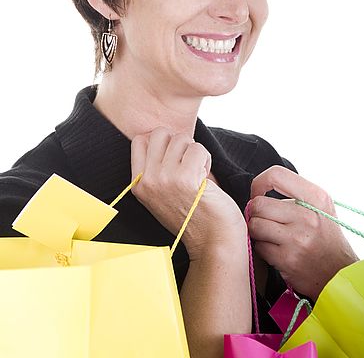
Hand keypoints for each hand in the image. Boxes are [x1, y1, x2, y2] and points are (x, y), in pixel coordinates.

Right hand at [131, 127, 245, 259]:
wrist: (213, 241)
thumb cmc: (194, 214)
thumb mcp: (162, 193)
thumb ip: (157, 167)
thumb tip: (166, 136)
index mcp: (138, 184)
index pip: (139, 140)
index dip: (161, 142)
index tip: (174, 159)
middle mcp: (148, 181)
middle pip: (160, 133)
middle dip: (179, 143)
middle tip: (187, 163)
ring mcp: (164, 179)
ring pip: (181, 138)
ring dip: (195, 152)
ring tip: (198, 173)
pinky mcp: (185, 179)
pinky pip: (198, 148)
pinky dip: (206, 159)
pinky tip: (205, 178)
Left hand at [248, 166, 357, 300]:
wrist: (340, 273)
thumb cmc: (325, 236)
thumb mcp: (320, 207)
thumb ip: (294, 194)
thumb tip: (257, 192)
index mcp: (317, 197)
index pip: (276, 175)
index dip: (259, 183)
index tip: (259, 194)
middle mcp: (308, 216)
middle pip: (259, 204)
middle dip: (257, 213)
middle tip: (267, 220)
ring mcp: (297, 239)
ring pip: (255, 225)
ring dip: (258, 231)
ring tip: (272, 236)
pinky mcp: (287, 260)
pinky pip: (258, 247)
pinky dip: (263, 248)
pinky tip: (277, 250)